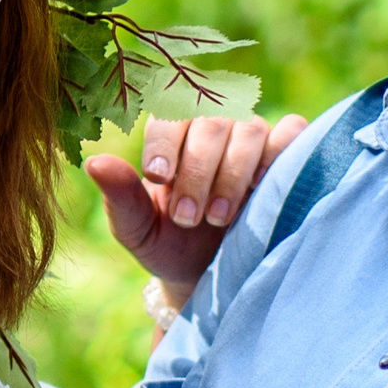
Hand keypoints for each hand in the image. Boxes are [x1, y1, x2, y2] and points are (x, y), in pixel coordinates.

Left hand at [86, 113, 309, 303]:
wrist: (207, 271)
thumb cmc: (167, 242)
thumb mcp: (137, 228)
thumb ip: (120, 195)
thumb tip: (95, 163)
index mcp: (170, 131)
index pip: (169, 115)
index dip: (166, 143)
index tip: (159, 177)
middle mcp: (212, 123)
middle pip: (211, 124)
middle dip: (199, 173)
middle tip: (188, 218)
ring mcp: (251, 133)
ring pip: (250, 129)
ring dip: (235, 174)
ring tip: (219, 218)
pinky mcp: (287, 148)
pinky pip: (292, 132)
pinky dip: (282, 152)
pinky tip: (264, 187)